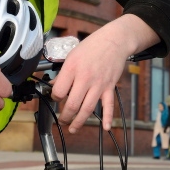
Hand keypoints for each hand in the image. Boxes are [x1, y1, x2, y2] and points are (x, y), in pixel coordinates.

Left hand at [51, 15, 159, 132]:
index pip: (59, 90)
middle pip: (72, 104)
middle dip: (65, 116)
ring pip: (88, 108)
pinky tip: (104, 127)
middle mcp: (85, 78)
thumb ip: (64, 73)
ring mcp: (98, 84)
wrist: (114, 40)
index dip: (54, 97)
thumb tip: (55, 85)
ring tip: (73, 128)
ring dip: (79, 121)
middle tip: (62, 120)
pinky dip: (107, 117)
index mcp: (72, 68)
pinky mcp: (109, 87)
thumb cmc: (91, 46)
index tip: (55, 98)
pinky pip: (108, 105)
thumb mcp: (72, 55)